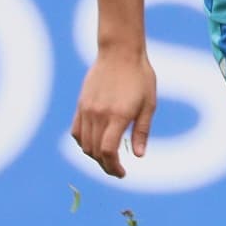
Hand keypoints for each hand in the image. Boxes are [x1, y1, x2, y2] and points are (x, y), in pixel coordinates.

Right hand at [71, 48, 157, 178]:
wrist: (119, 52)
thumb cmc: (140, 76)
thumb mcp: (149, 105)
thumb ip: (142, 131)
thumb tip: (139, 156)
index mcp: (117, 116)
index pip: (108, 151)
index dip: (113, 167)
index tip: (122, 173)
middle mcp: (99, 115)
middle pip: (95, 152)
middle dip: (105, 166)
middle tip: (117, 171)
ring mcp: (87, 110)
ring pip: (84, 144)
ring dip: (94, 157)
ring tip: (107, 160)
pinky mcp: (81, 104)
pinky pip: (76, 131)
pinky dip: (83, 143)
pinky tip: (94, 146)